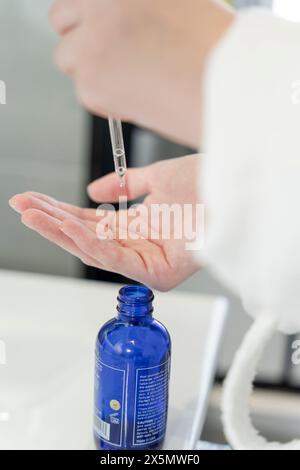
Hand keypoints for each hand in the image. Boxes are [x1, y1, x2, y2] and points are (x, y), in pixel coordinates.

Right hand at [9, 156, 200, 290]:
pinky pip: (116, 258)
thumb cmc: (208, 183)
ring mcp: (149, 262)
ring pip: (95, 250)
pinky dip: (89, 242)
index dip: (62, 212)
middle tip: (22, 205)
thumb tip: (94, 191)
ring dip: (61, 232)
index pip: (92, 223)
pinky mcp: (158, 273)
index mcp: (140, 227)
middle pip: (88, 237)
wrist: (236, 185)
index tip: (34, 200)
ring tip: (32, 215)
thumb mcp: (157, 179)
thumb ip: (124, 186)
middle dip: (53, 221)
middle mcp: (141, 246)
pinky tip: (66, 227)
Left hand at [49, 0, 233, 146]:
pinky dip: (105, 96)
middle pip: (61, 18)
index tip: (98, 24)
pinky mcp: (91, 85)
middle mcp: (97, 3)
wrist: (229, 89)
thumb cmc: (212, 48)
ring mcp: (90, 44)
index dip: (89, 11)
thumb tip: (106, 13)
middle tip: (111, 51)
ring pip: (68, 58)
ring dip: (90, 67)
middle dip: (80, 35)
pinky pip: (84, 91)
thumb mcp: (176, 1)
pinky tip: (139, 93)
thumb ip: (133, 5)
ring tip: (133, 75)